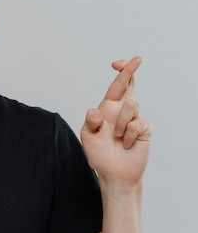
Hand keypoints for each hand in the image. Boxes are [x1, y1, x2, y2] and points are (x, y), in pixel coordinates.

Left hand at [81, 57, 151, 187]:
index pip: (116, 87)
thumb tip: (96, 111)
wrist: (114, 173)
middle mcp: (121, 111)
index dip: (120, 73)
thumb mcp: (88, 137)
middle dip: (130, 71)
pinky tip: (126, 144)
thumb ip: (90, 122)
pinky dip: (128, 135)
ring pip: (130, 106)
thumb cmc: (99, 154)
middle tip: (136, 59)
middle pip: (129, 86)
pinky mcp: (144, 129)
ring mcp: (134, 119)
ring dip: (120, 124)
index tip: (119, 63)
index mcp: (107, 110)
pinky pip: (136, 124)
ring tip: (116, 138)